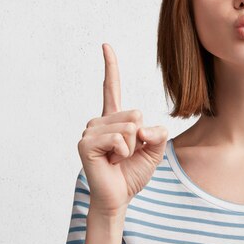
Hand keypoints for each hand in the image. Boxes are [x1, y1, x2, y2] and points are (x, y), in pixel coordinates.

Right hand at [77, 43, 167, 215]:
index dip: (110, 66)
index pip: (111, 86)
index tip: (105, 45)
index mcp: (115, 118)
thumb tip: (144, 127)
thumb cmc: (133, 173)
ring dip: (131, 148)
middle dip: (140, 137)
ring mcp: (90, 130)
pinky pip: (119, 138)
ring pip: (129, 126)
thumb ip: (157, 133)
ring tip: (118, 159)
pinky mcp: (86, 143)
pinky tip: (112, 162)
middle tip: (126, 154)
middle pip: (135, 113)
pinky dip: (123, 152)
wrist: (119, 198)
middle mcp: (100, 120)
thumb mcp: (154, 149)